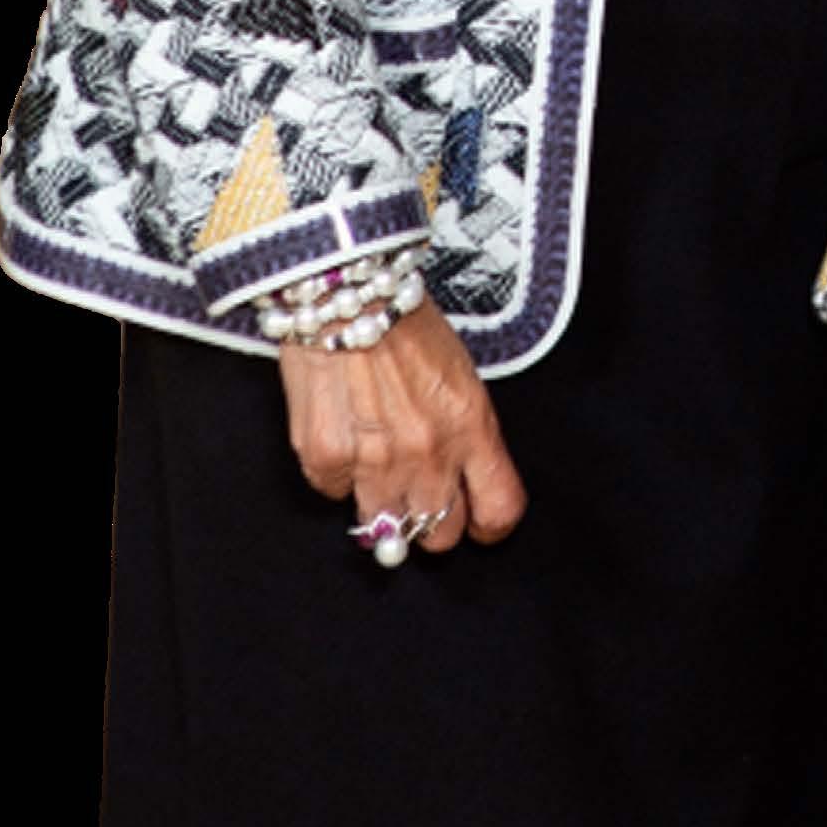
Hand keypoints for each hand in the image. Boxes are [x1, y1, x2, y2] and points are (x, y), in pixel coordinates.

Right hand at [281, 299, 527, 550]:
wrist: (346, 292)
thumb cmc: (403, 321)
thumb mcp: (458, 372)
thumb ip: (462, 431)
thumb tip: (458, 478)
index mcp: (470, 427)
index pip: (499, 508)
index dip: (490, 524)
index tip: (481, 522)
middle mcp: (427, 453)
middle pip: (440, 534)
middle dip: (432, 519)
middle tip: (420, 492)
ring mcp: (374, 462)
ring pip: (385, 529)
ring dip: (383, 504)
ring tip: (378, 464)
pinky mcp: (327, 459)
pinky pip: (335, 494)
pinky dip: (339, 474)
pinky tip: (343, 434)